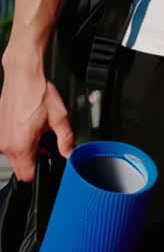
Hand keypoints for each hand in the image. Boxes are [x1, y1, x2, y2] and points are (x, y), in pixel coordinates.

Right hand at [0, 62, 73, 181]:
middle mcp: (6, 144)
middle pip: (20, 166)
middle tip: (45, 142)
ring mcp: (0, 136)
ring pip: (14, 155)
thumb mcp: (59, 118)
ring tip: (37, 130)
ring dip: (26, 148)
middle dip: (35, 159)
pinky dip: (19, 139)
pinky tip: (28, 125)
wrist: (23, 74)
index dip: (41, 172)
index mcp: (20, 145)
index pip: (28, 176)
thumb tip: (69, 152)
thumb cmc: (37, 92)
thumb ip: (66, 140)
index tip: (48, 162)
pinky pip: (8, 142)